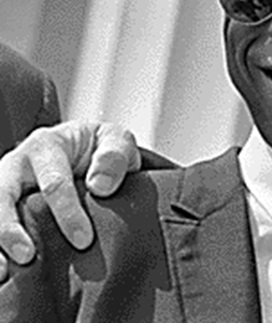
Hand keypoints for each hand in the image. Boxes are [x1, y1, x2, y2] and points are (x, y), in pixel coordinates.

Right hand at [0, 121, 139, 279]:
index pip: (53, 183)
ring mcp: (4, 187)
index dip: (67, 213)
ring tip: (5, 273)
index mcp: (46, 145)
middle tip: (27, 257)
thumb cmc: (102, 149)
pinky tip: (3, 272)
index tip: (83, 240)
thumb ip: (114, 157)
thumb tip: (100, 186)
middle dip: (10, 229)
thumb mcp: (117, 142)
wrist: (90, 153)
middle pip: (2, 196)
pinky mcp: (1, 207)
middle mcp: (17, 166)